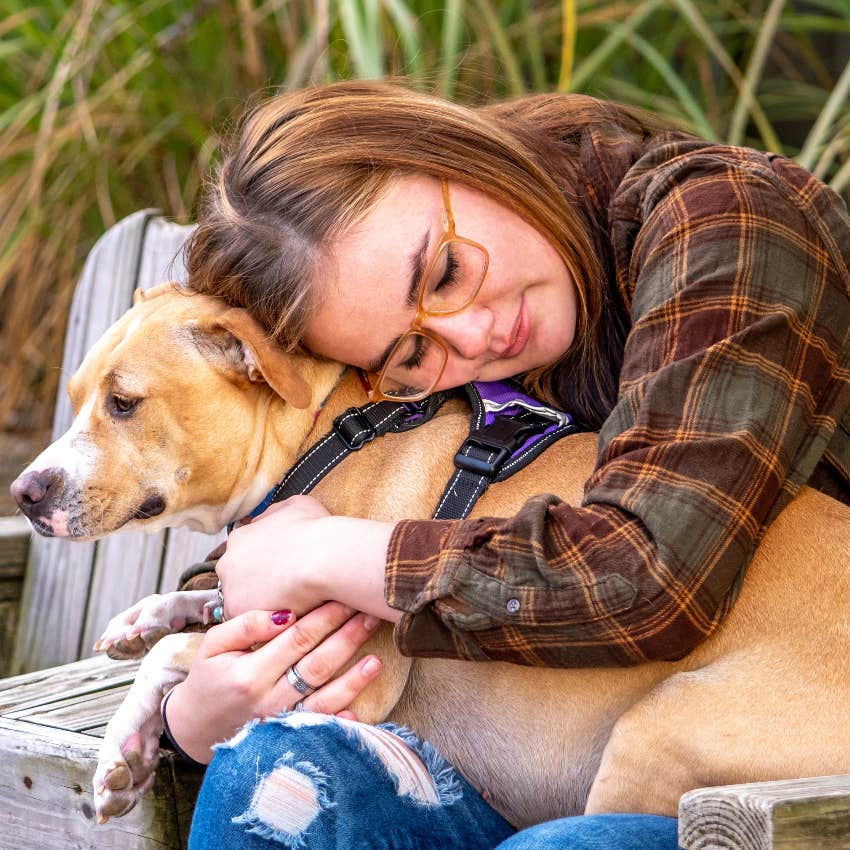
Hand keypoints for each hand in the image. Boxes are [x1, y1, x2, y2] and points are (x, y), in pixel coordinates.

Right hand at [163, 602, 382, 762]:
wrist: (194, 729)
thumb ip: (246, 625)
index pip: (298, 638)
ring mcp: (281, 723)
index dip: (325, 617)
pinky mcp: (288, 740)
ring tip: (377, 659)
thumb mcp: (213, 645)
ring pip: (325, 700)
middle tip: (371, 614)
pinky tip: (360, 706)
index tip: (346, 596)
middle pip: (317, 664)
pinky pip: (319, 729)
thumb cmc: (209, 678)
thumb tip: (286, 613)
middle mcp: (269, 700)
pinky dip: (341, 721)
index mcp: (250, 673)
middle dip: (347, 637)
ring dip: (354, 680)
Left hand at [216, 495, 400, 622]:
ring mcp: (231, 591)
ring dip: (262, 606)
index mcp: (240, 537)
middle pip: (239, 580)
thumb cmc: (317, 531)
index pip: (245, 555)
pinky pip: (253, 625)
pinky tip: (290, 619)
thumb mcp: (298, 505)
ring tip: (292, 609)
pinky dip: (268, 625)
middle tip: (287, 592)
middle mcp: (227, 563)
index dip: (266, 565)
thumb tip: (268, 519)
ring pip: (244, 604)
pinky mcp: (240, 615)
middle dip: (259, 586)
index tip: (283, 571)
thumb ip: (276, 514)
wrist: (324, 559)